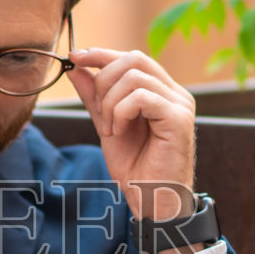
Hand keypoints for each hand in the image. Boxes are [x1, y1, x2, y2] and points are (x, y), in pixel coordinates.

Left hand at [66, 47, 196, 222]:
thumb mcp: (106, 125)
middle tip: (99, 113)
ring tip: (110, 129)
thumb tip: (76, 67)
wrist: (151, 200)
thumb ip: (94, 97)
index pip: (132, 58)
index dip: (102, 54)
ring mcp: (180, 104)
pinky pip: (141, 97)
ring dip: (110, 102)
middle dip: (104, 80)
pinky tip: (118, 132)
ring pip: (134, 77)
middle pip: (134, 59)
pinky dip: (120, 112)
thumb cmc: (136, 168)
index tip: (74, 57)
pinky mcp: (179, 118)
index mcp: (161, 92)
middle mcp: (175, 93)